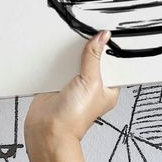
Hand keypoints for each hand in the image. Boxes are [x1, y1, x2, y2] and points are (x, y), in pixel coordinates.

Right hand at [24, 31, 118, 153]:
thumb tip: (102, 38)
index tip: (107, 33)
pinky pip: (58, 65)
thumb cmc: (75, 117)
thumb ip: (94, 58)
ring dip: (70, 54)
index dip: (110, 49)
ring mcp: (74, 83)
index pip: (113, 63)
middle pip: (93, 59)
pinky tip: (56, 53)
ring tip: (70, 42)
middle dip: (89, 48)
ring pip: (74, 60)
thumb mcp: (91, 82)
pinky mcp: (57, 82)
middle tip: (87, 33)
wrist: (47, 129)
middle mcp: (92, 86)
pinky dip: (56, 59)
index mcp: (108, 88)